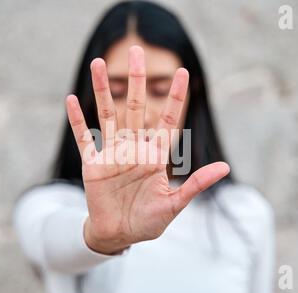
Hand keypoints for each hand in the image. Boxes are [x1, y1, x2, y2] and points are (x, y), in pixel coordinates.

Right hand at [65, 45, 229, 254]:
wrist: (119, 235)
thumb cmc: (148, 221)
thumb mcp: (174, 205)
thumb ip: (196, 184)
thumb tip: (225, 167)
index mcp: (155, 155)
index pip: (168, 120)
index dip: (175, 97)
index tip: (183, 73)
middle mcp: (134, 148)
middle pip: (136, 107)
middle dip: (137, 79)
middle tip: (136, 50)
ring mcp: (112, 153)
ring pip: (108, 115)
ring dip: (103, 90)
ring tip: (98, 64)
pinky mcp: (93, 164)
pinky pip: (84, 138)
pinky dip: (77, 121)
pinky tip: (71, 99)